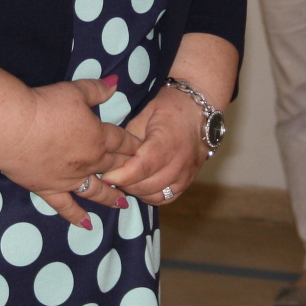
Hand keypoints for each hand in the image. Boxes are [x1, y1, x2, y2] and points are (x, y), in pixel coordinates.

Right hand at [0, 75, 140, 227]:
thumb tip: (115, 84)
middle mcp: (90, 162)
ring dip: (111, 198)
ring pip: (97, 191)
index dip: (135, 146)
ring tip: (123, 205)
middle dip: (129, 172)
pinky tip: (87, 225)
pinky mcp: (50, 189)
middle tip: (139, 179)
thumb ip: (97, 90)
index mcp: (99, 137)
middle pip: (115, 167)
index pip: (123, 142)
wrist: (16, 128)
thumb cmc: (46, 106)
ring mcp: (70, 179)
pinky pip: (66, 207)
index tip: (145, 151)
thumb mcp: (75, 91)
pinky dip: (77, 216)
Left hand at [101, 86, 210, 205]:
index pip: (141, 168)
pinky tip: (141, 186)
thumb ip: (129, 138)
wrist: (200, 109)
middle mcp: (178, 163)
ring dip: (137, 191)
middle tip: (111, 175)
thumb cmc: (170, 107)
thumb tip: (112, 156)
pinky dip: (151, 196)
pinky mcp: (188, 182)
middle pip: (147, 186)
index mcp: (166, 143)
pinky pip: (167, 198)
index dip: (121, 176)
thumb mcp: (144, 114)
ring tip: (125, 180)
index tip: (105, 176)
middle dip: (125, 184)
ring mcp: (186, 175)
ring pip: (156, 196)